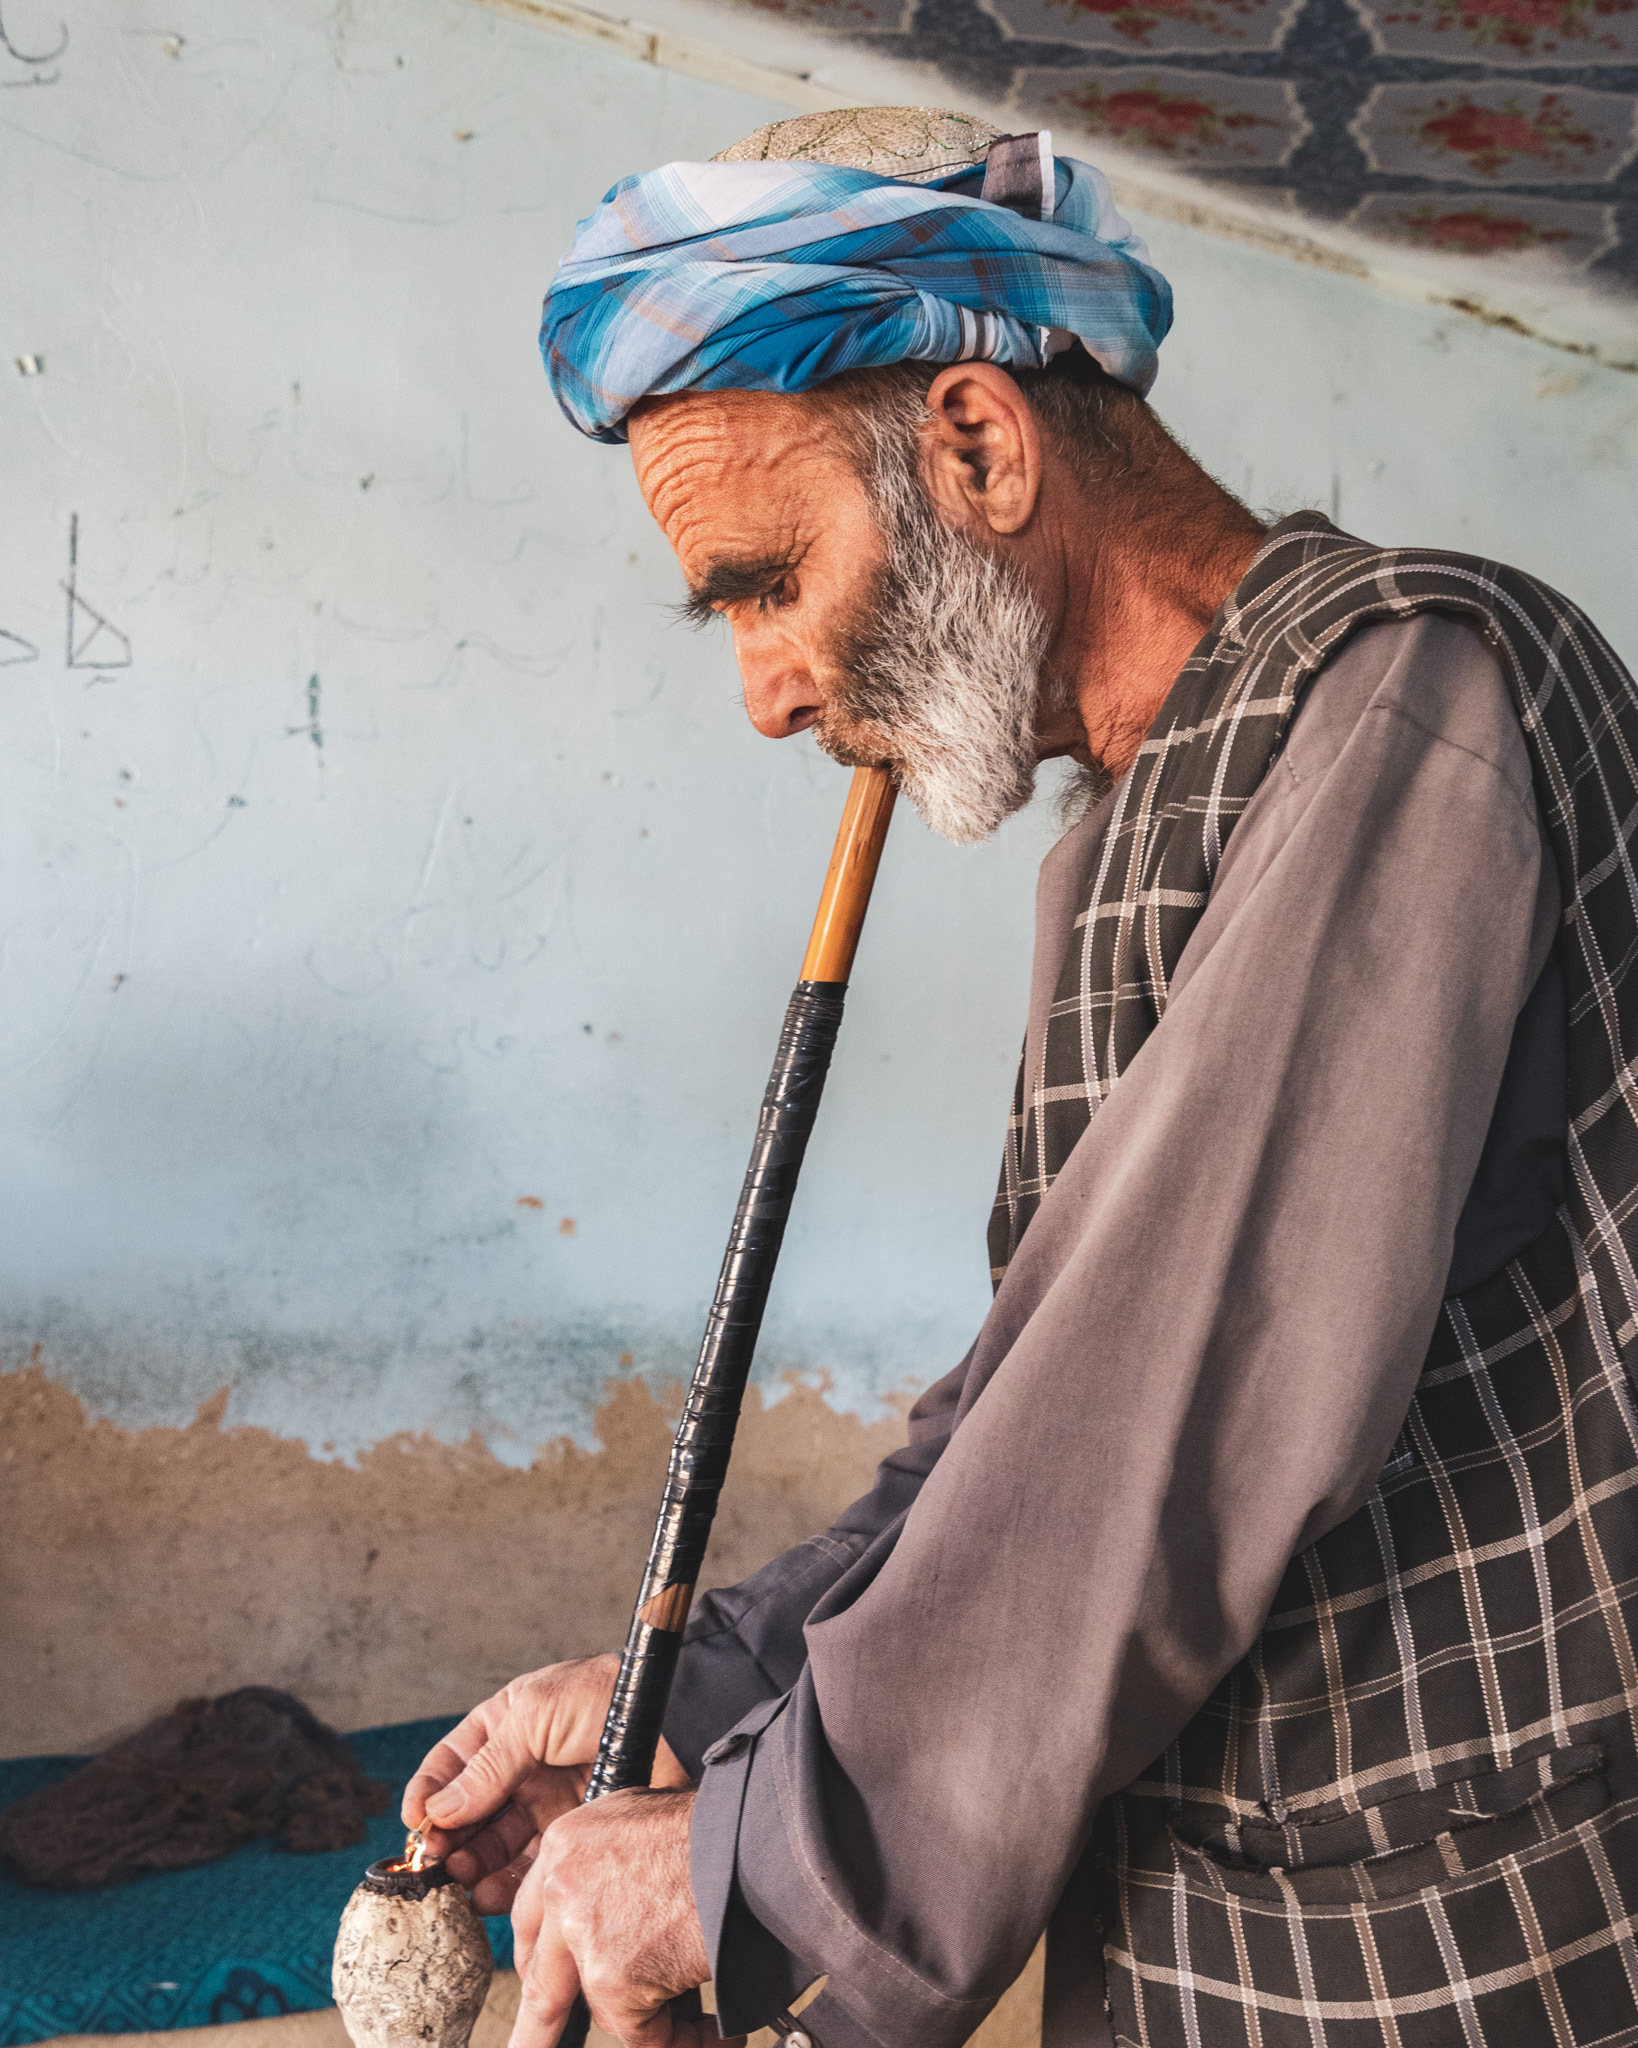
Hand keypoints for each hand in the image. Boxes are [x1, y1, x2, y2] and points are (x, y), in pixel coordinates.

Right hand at [400, 1655, 690, 1914]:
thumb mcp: (536, 1714)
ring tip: (458, 1879)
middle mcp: (520, 1767)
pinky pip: (527, 1868)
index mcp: (506, 1725)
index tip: (413, 1824)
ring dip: (470, 1865)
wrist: (674, 1722)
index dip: (429, 1793)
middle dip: (447, 1838)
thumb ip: (488, 1765)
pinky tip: (487, 1894)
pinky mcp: (569, 1836)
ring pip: (493, 1845)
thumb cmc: (606, 1696)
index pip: (452, 1764)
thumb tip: (438, 1811)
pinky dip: (503, 1886)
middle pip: (468, 1812)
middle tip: (433, 1863)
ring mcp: (544, 1803)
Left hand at [511, 1787, 740, 2047]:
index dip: (539, 1956)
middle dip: (538, 2027)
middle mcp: (564, 1890)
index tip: (541, 1977)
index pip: (532, 1916)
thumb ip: (605, 1862)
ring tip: (693, 2028)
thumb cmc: (709, 1826)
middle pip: (544, 1980)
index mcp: (564, 1845)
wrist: (745, 1839)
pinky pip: (642, 2031)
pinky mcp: (614, 1979)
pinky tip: (711, 2032)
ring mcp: (585, 1937)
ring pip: (604, 2008)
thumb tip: (608, 1906)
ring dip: (647, 2021)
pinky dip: (681, 2038)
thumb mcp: (636, 1819)